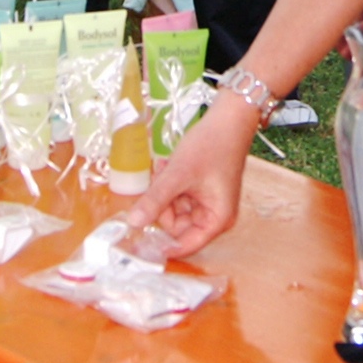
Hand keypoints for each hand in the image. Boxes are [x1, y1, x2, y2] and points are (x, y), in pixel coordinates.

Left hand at [114, 93, 257, 257]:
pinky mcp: (201, 190)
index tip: (136, 240)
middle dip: (162, 205)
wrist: (228, 117)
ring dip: (163, 190)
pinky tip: (169, 165)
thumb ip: (155, 200)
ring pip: (173, 209)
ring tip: (165, 167)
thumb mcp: (178, 174)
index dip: (161, 244)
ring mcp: (207, 202)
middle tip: (157, 182)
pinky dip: (169, 182)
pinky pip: (177, 195)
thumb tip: (133, 223)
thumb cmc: (212, 145)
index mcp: (217, 219)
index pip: (185, 245)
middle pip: (176, 226)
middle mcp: (214, 215)